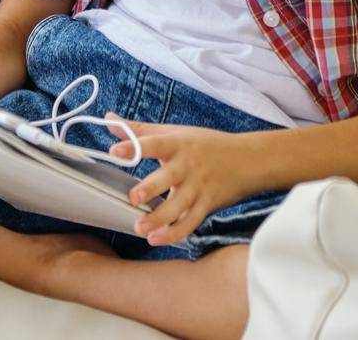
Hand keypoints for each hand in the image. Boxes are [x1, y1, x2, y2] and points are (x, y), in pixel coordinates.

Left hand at [106, 112, 253, 246]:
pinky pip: (190, 222)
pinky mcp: (207, 205)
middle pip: (168, 177)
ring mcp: (198, 187)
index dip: (134, 146)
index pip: (153, 143)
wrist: (248, 159)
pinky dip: (175, 233)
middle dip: (150, 188)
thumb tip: (109, 118)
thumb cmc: (205, 144)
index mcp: (177, 144)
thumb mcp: (174, 131)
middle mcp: (187, 166)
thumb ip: (140, 129)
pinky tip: (156, 239)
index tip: (115, 151)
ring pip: (179, 206)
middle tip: (133, 198)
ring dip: (159, 219)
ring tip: (140, 228)